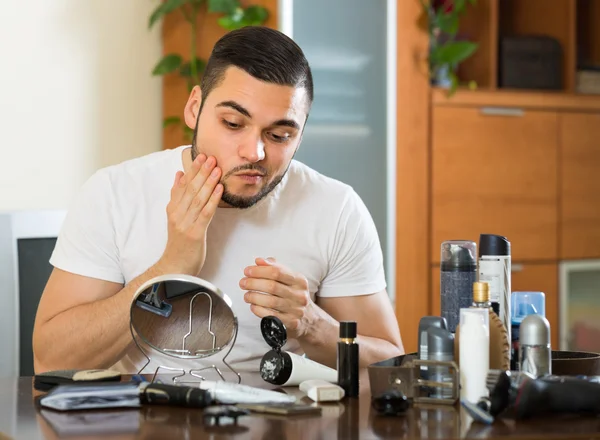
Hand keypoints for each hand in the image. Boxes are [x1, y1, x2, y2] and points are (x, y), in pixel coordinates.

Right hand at [158, 153, 222, 275]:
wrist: (174, 267)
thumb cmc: (179, 243)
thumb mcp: (175, 217)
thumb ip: (177, 196)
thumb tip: (180, 174)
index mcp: (172, 208)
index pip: (182, 184)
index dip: (193, 170)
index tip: (201, 156)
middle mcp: (177, 214)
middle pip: (190, 189)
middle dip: (201, 172)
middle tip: (211, 157)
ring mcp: (185, 223)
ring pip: (198, 198)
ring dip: (208, 182)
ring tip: (217, 168)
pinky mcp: (194, 233)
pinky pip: (205, 213)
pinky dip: (212, 199)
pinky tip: (219, 189)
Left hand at [240, 257, 318, 338]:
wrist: (309, 319)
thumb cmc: (294, 296)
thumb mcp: (290, 279)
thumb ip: (275, 268)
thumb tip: (259, 261)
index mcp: (299, 281)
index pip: (277, 272)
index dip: (259, 270)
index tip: (247, 271)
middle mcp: (299, 295)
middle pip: (272, 286)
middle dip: (253, 283)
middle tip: (243, 283)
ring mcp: (296, 310)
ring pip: (270, 301)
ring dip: (253, 297)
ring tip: (246, 295)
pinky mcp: (290, 323)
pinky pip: (270, 316)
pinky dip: (258, 310)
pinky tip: (253, 306)